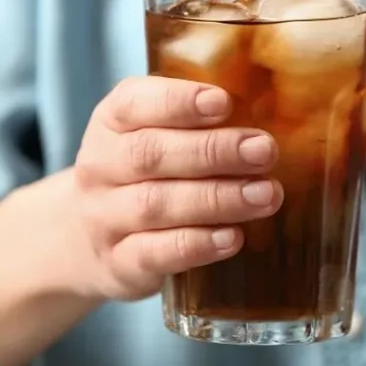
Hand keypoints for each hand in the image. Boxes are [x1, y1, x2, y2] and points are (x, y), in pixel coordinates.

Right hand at [70, 76, 281, 300]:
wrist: (88, 242)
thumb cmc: (145, 176)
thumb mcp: (158, 138)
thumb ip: (202, 123)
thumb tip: (277, 109)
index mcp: (111, 123)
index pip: (134, 104)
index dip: (178, 102)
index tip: (224, 102)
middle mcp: (100, 168)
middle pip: (150, 154)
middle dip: (213, 151)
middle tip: (264, 151)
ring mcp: (104, 218)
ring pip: (156, 204)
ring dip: (218, 199)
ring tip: (266, 194)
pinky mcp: (119, 263)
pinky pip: (155, 254)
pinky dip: (198, 246)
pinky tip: (234, 238)